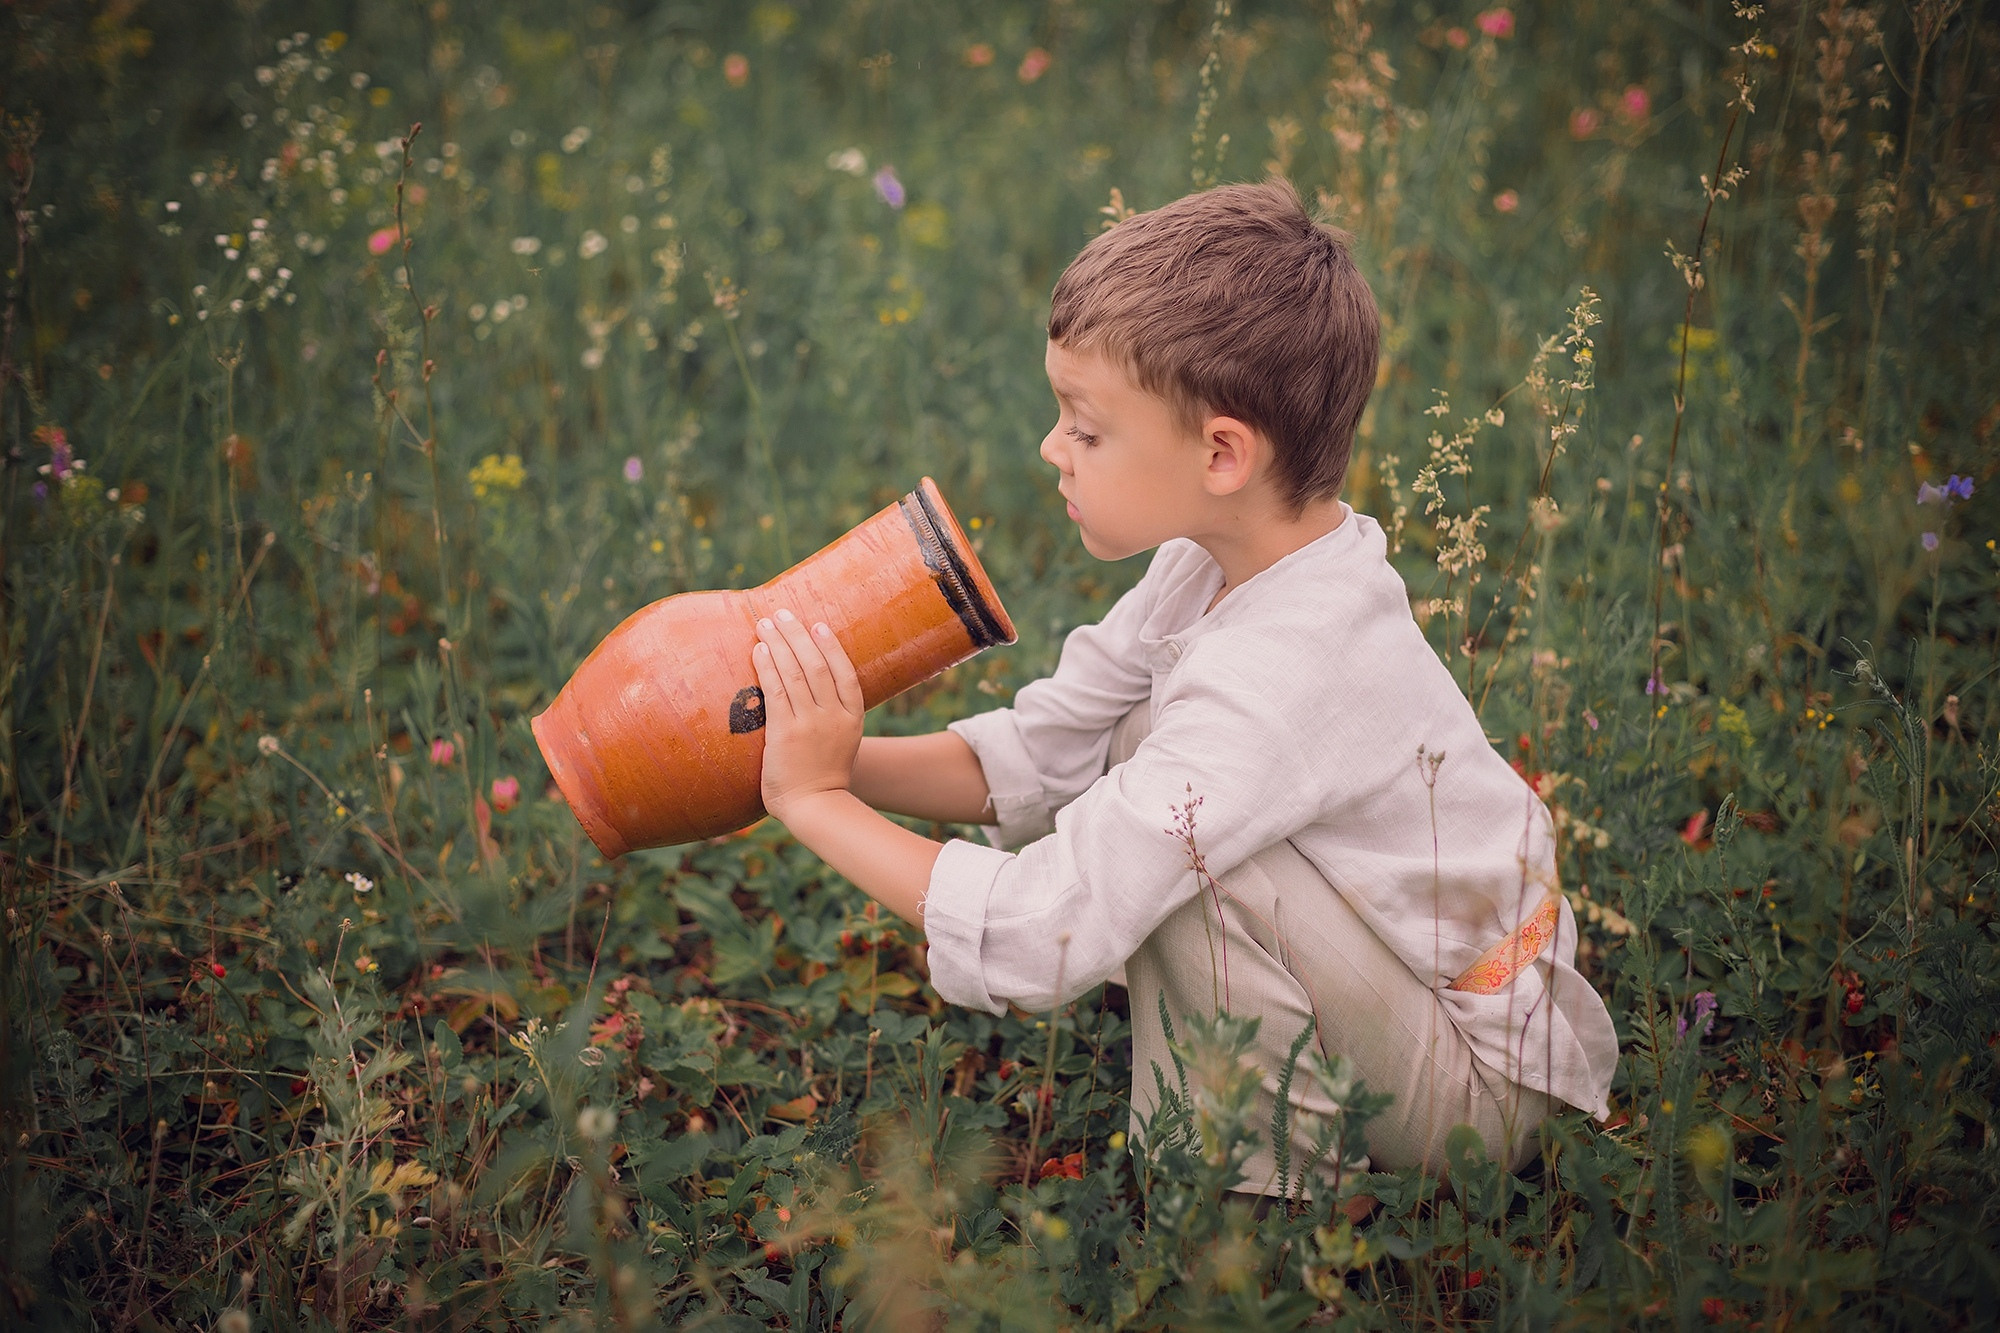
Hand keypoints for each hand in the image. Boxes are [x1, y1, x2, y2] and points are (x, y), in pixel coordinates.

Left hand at [750, 609, 864, 819]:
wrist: (816, 807)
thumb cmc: (824, 777)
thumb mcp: (841, 743)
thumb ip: (832, 717)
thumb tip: (813, 693)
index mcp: (852, 717)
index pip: (844, 672)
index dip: (830, 645)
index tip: (817, 625)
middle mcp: (834, 715)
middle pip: (816, 664)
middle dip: (797, 635)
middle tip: (782, 614)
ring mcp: (810, 722)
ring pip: (795, 672)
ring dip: (778, 643)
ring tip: (765, 624)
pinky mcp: (786, 732)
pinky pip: (776, 690)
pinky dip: (766, 666)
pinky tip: (758, 651)